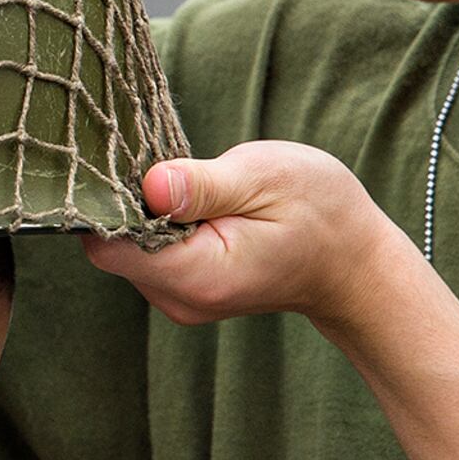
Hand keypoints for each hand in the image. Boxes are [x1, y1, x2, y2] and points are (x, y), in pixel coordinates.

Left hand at [84, 142, 406, 329]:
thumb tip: (149, 185)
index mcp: (199, 274)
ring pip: (125, 247)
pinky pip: (147, 251)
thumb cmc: (320, 213)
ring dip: (143, 209)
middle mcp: (180, 298)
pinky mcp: (183, 289)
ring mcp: (180, 299)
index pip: (110, 245)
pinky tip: (190, 200)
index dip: (106, 200)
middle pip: (112, 246)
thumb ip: (203, 185)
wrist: (353, 263)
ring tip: (186, 179)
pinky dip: (157, 222)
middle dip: (125, 200)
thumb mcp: (266, 179)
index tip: (121, 160)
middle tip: (163, 160)